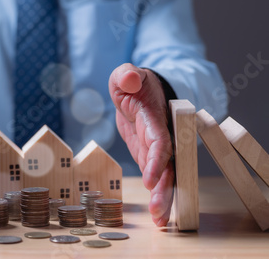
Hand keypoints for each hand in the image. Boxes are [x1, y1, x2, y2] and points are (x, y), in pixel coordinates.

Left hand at [109, 63, 173, 226]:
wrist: (139, 90)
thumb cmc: (133, 82)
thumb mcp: (126, 74)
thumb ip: (126, 75)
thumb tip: (129, 78)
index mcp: (155, 117)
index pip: (160, 140)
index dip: (157, 159)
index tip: (151, 179)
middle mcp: (161, 135)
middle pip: (169, 164)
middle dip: (166, 187)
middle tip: (159, 211)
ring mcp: (156, 147)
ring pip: (165, 174)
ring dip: (164, 196)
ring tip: (160, 219)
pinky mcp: (149, 155)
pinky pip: (155, 176)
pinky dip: (157, 192)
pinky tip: (158, 213)